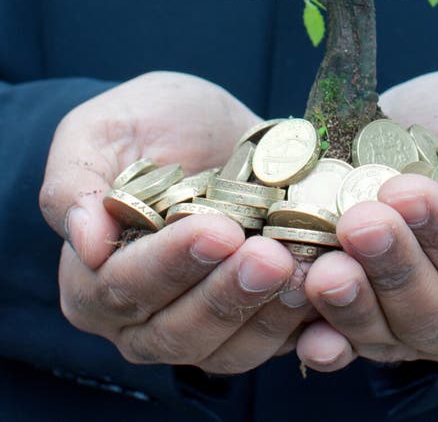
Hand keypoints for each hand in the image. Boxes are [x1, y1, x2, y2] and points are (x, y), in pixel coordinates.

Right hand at [40, 72, 316, 372]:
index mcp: (93, 277)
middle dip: (226, 296)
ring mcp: (199, 326)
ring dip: (268, 317)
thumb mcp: (98, 130)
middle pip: (177, 331)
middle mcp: (141, 317)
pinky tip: (328, 287)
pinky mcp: (251, 321)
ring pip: (228, 350)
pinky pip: (274, 343)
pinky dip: (303, 324)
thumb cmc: (143, 120)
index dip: (169, 265)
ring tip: (304, 269)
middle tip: (271, 257)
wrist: (206, 123)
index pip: (122, 288)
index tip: (217, 230)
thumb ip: (75, 182)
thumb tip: (85, 241)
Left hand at [297, 70, 437, 370]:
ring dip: (355, 305)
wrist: (408, 123)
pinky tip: (308, 337)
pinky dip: (326, 345)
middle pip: (436, 315)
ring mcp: (409, 329)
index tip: (406, 192)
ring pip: (387, 336)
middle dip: (396, 268)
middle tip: (359, 222)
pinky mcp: (359, 326)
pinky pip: (343, 348)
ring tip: (326, 268)